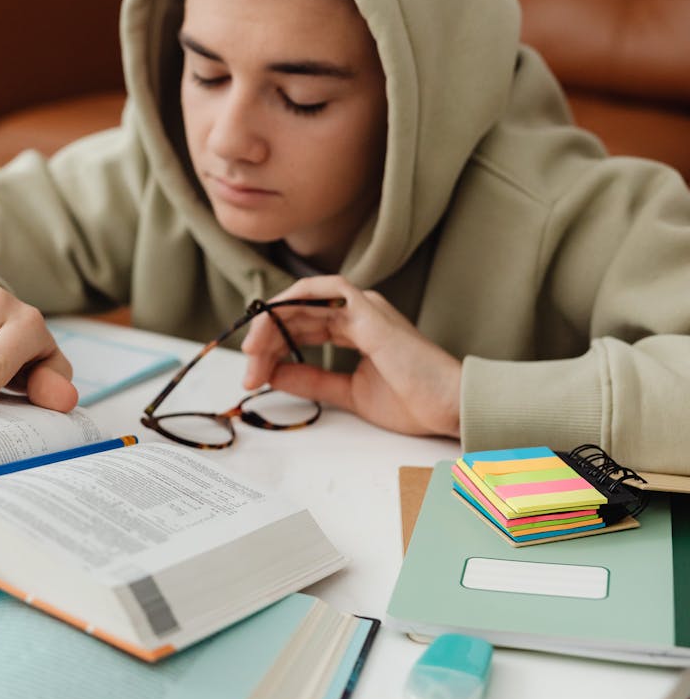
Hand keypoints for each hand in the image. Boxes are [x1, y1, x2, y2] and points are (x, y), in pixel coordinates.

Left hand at [241, 276, 460, 437]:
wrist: (451, 408)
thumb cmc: (414, 402)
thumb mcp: (348, 393)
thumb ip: (313, 381)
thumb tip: (273, 374)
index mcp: (358, 328)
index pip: (303, 327)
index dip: (275, 346)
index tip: (254, 373)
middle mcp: (360, 312)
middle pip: (298, 314)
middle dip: (266, 340)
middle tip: (247, 369)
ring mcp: (365, 308)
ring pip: (303, 302)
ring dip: (272, 325)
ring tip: (253, 354)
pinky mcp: (369, 312)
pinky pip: (324, 290)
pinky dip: (294, 300)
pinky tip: (272, 320)